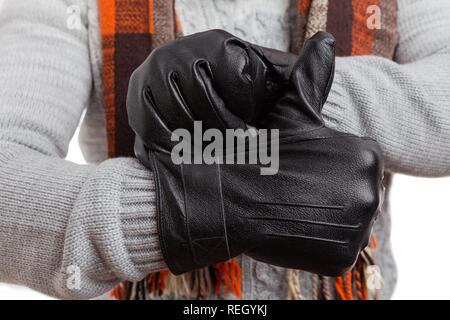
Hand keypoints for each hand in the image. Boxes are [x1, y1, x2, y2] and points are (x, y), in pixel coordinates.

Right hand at [127, 31, 383, 275]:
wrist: (219, 195)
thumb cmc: (253, 152)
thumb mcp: (289, 114)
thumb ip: (313, 79)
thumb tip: (326, 41)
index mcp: (364, 153)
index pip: (356, 170)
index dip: (324, 174)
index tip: (301, 174)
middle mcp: (370, 189)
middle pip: (353, 198)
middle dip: (325, 197)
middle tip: (291, 193)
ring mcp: (358, 227)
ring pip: (344, 227)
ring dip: (318, 221)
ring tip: (288, 209)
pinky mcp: (340, 257)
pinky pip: (333, 253)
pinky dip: (313, 247)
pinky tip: (290, 229)